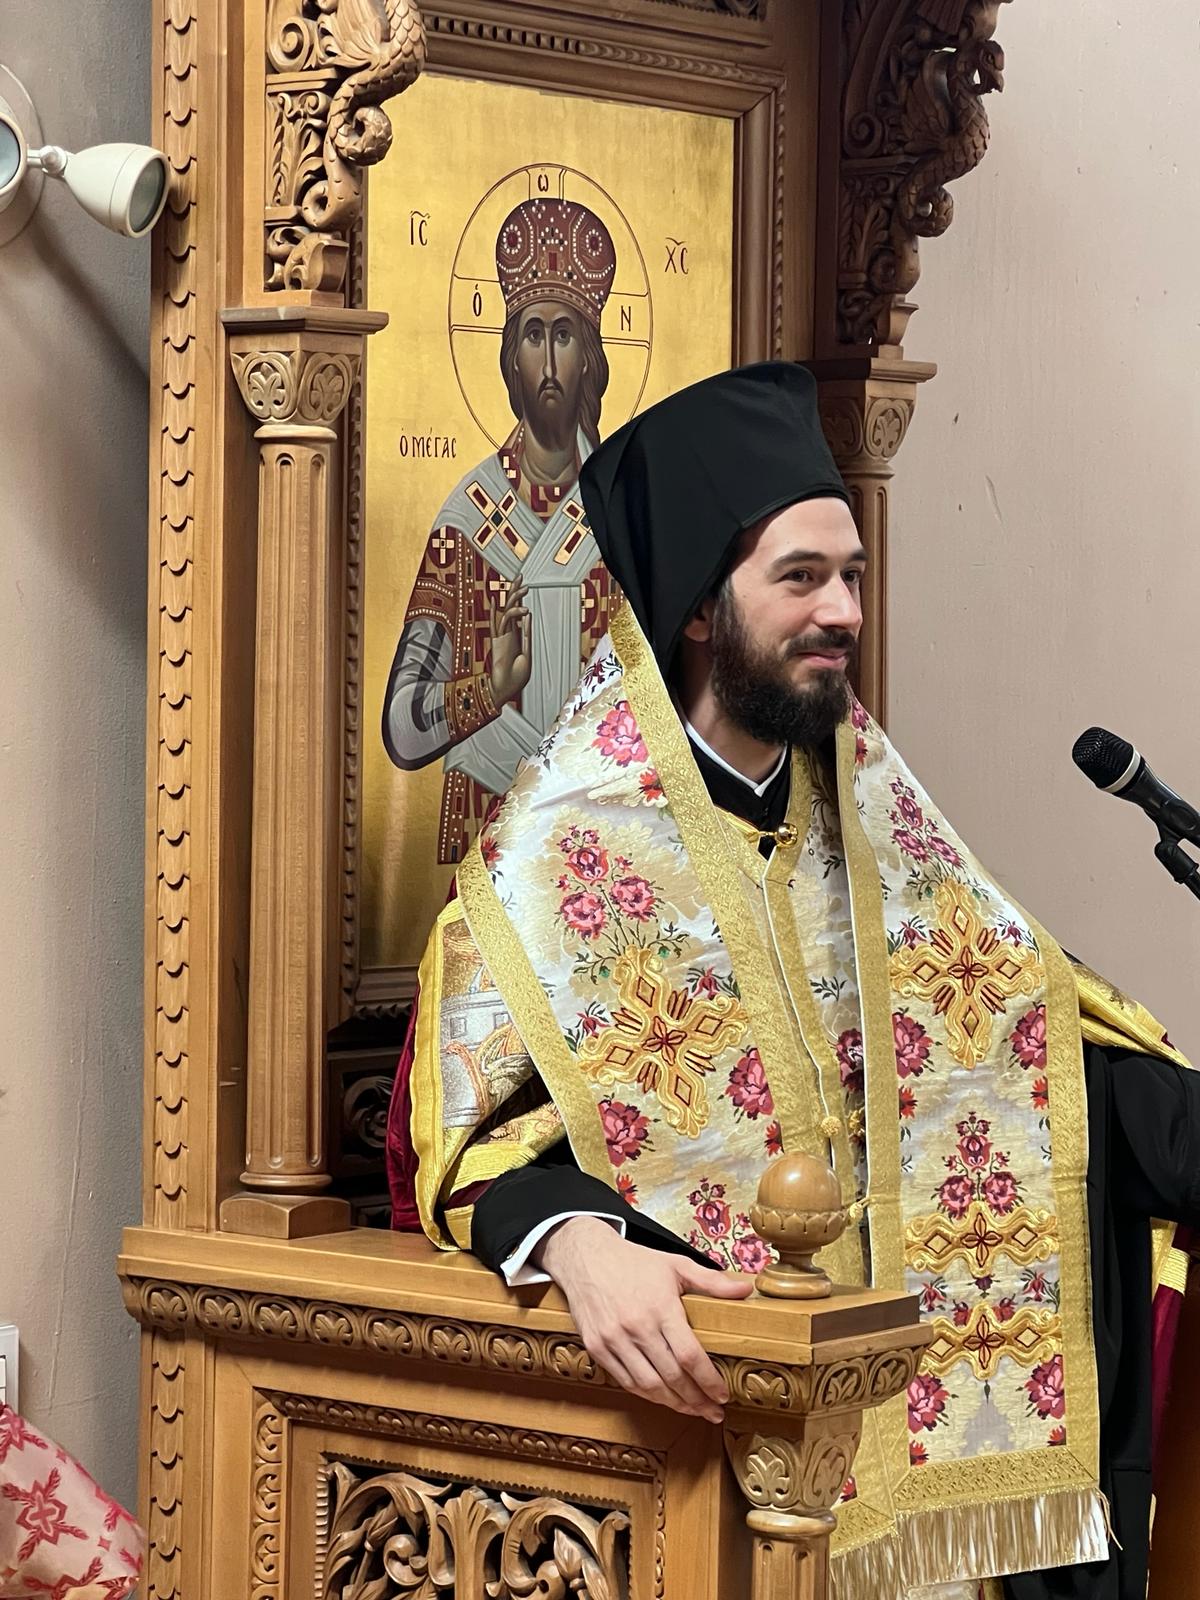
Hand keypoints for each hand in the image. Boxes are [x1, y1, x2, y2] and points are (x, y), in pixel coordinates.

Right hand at [489, 581, 530, 707]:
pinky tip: (504, 603)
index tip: (523, 586)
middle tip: (520, 577)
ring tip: (523, 588)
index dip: (519, 599)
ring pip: (506, 612)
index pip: (517, 613)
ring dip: (515, 599)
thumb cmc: (515, 677)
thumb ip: (526, 635)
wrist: (505, 689)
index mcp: (515, 637)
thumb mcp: (527, 654)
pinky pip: (500, 623)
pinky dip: (503, 613)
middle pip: (510, 607)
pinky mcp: (498, 641)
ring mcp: (502, 636)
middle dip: (514, 591)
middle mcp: (508, 633)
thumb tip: (527, 616)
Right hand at [535, 1216, 754, 1423]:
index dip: (709, 1381)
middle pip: (672, 1376)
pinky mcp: (597, 1347)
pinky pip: (625, 1381)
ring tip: (693, 1410)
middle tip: (714, 1411)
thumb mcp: (675, 1264)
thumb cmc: (634, 1261)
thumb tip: (745, 1290)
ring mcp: (614, 1339)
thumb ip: (711, 1281)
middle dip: (697, 1400)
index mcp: (660, 1306)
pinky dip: (647, 1395)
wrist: (586, 1257)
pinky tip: (663, 1398)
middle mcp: (636, 1326)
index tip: (722, 1394)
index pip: (690, 1355)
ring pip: (648, 1386)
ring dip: (674, 1404)